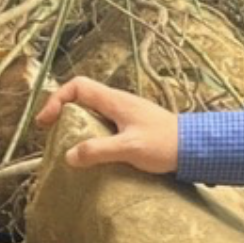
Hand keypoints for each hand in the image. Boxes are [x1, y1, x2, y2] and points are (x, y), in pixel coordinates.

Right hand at [36, 75, 178, 173]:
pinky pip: (104, 124)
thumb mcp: (129, 148)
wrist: (196, 147)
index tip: (47, 122)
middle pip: (82, 97)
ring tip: (69, 145)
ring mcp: (127, 114)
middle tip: (53, 133)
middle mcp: (119, 103)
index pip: (78, 86)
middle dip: (63, 112)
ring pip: (93, 111)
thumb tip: (69, 155)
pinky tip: (93, 152)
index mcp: (115, 101)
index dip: (57, 100)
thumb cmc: (166, 144)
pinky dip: (92, 133)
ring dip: (77, 124)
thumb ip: (98, 150)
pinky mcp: (133, 126)